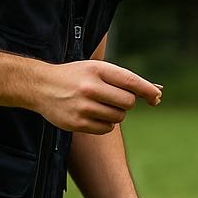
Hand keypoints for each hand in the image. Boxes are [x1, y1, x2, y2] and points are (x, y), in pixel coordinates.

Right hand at [34, 60, 161, 133]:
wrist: (40, 86)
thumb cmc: (75, 76)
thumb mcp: (96, 68)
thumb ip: (123, 79)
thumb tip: (156, 93)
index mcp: (97, 70)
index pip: (131, 82)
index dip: (148, 90)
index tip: (157, 97)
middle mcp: (90, 88)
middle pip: (128, 102)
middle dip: (126, 102)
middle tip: (114, 98)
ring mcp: (83, 107)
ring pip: (118, 117)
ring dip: (115, 113)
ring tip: (100, 105)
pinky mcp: (78, 124)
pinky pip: (106, 128)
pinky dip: (105, 124)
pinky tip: (93, 115)